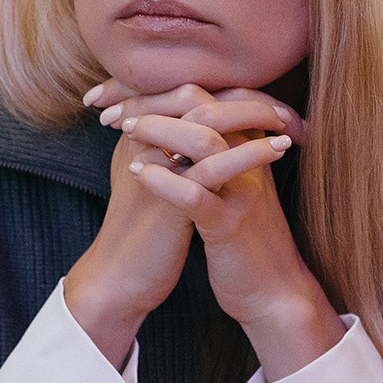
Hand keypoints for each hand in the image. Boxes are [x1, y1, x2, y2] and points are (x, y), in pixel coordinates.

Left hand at [92, 80, 342, 381]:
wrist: (274, 292)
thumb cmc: (241, 237)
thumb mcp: (226, 186)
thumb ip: (204, 155)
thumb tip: (159, 126)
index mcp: (247, 144)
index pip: (201, 96)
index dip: (153, 91)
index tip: (109, 95)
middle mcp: (250, 157)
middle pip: (203, 104)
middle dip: (151, 101)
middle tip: (109, 109)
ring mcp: (244, 189)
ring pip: (204, 140)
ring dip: (158, 129)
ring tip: (122, 130)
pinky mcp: (232, 224)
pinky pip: (198, 193)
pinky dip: (164, 179)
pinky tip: (137, 171)